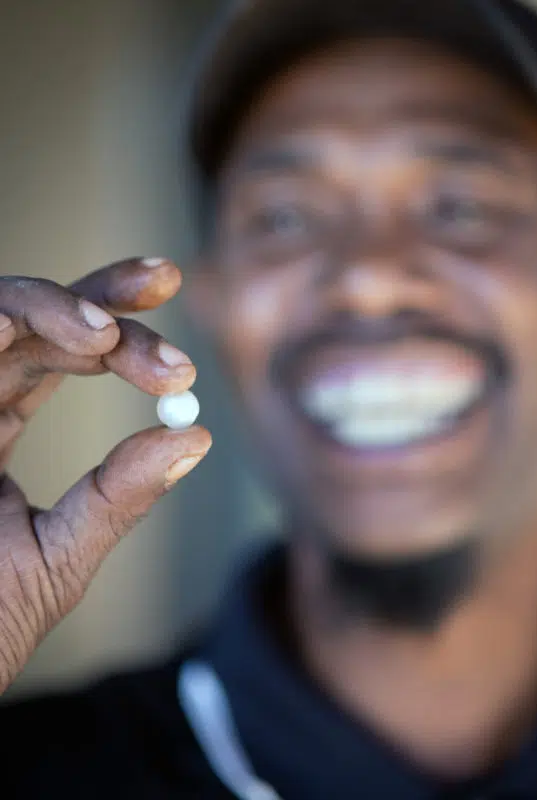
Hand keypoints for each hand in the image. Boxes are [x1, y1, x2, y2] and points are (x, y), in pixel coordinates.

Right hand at [0, 258, 211, 692]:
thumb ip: (118, 496)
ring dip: (47, 307)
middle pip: (34, 317)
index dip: (119, 328)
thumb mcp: (57, 556)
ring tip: (104, 336)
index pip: (61, 352)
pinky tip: (19, 332)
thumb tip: (194, 438)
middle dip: (101, 303)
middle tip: (162, 302)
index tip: (178, 350)